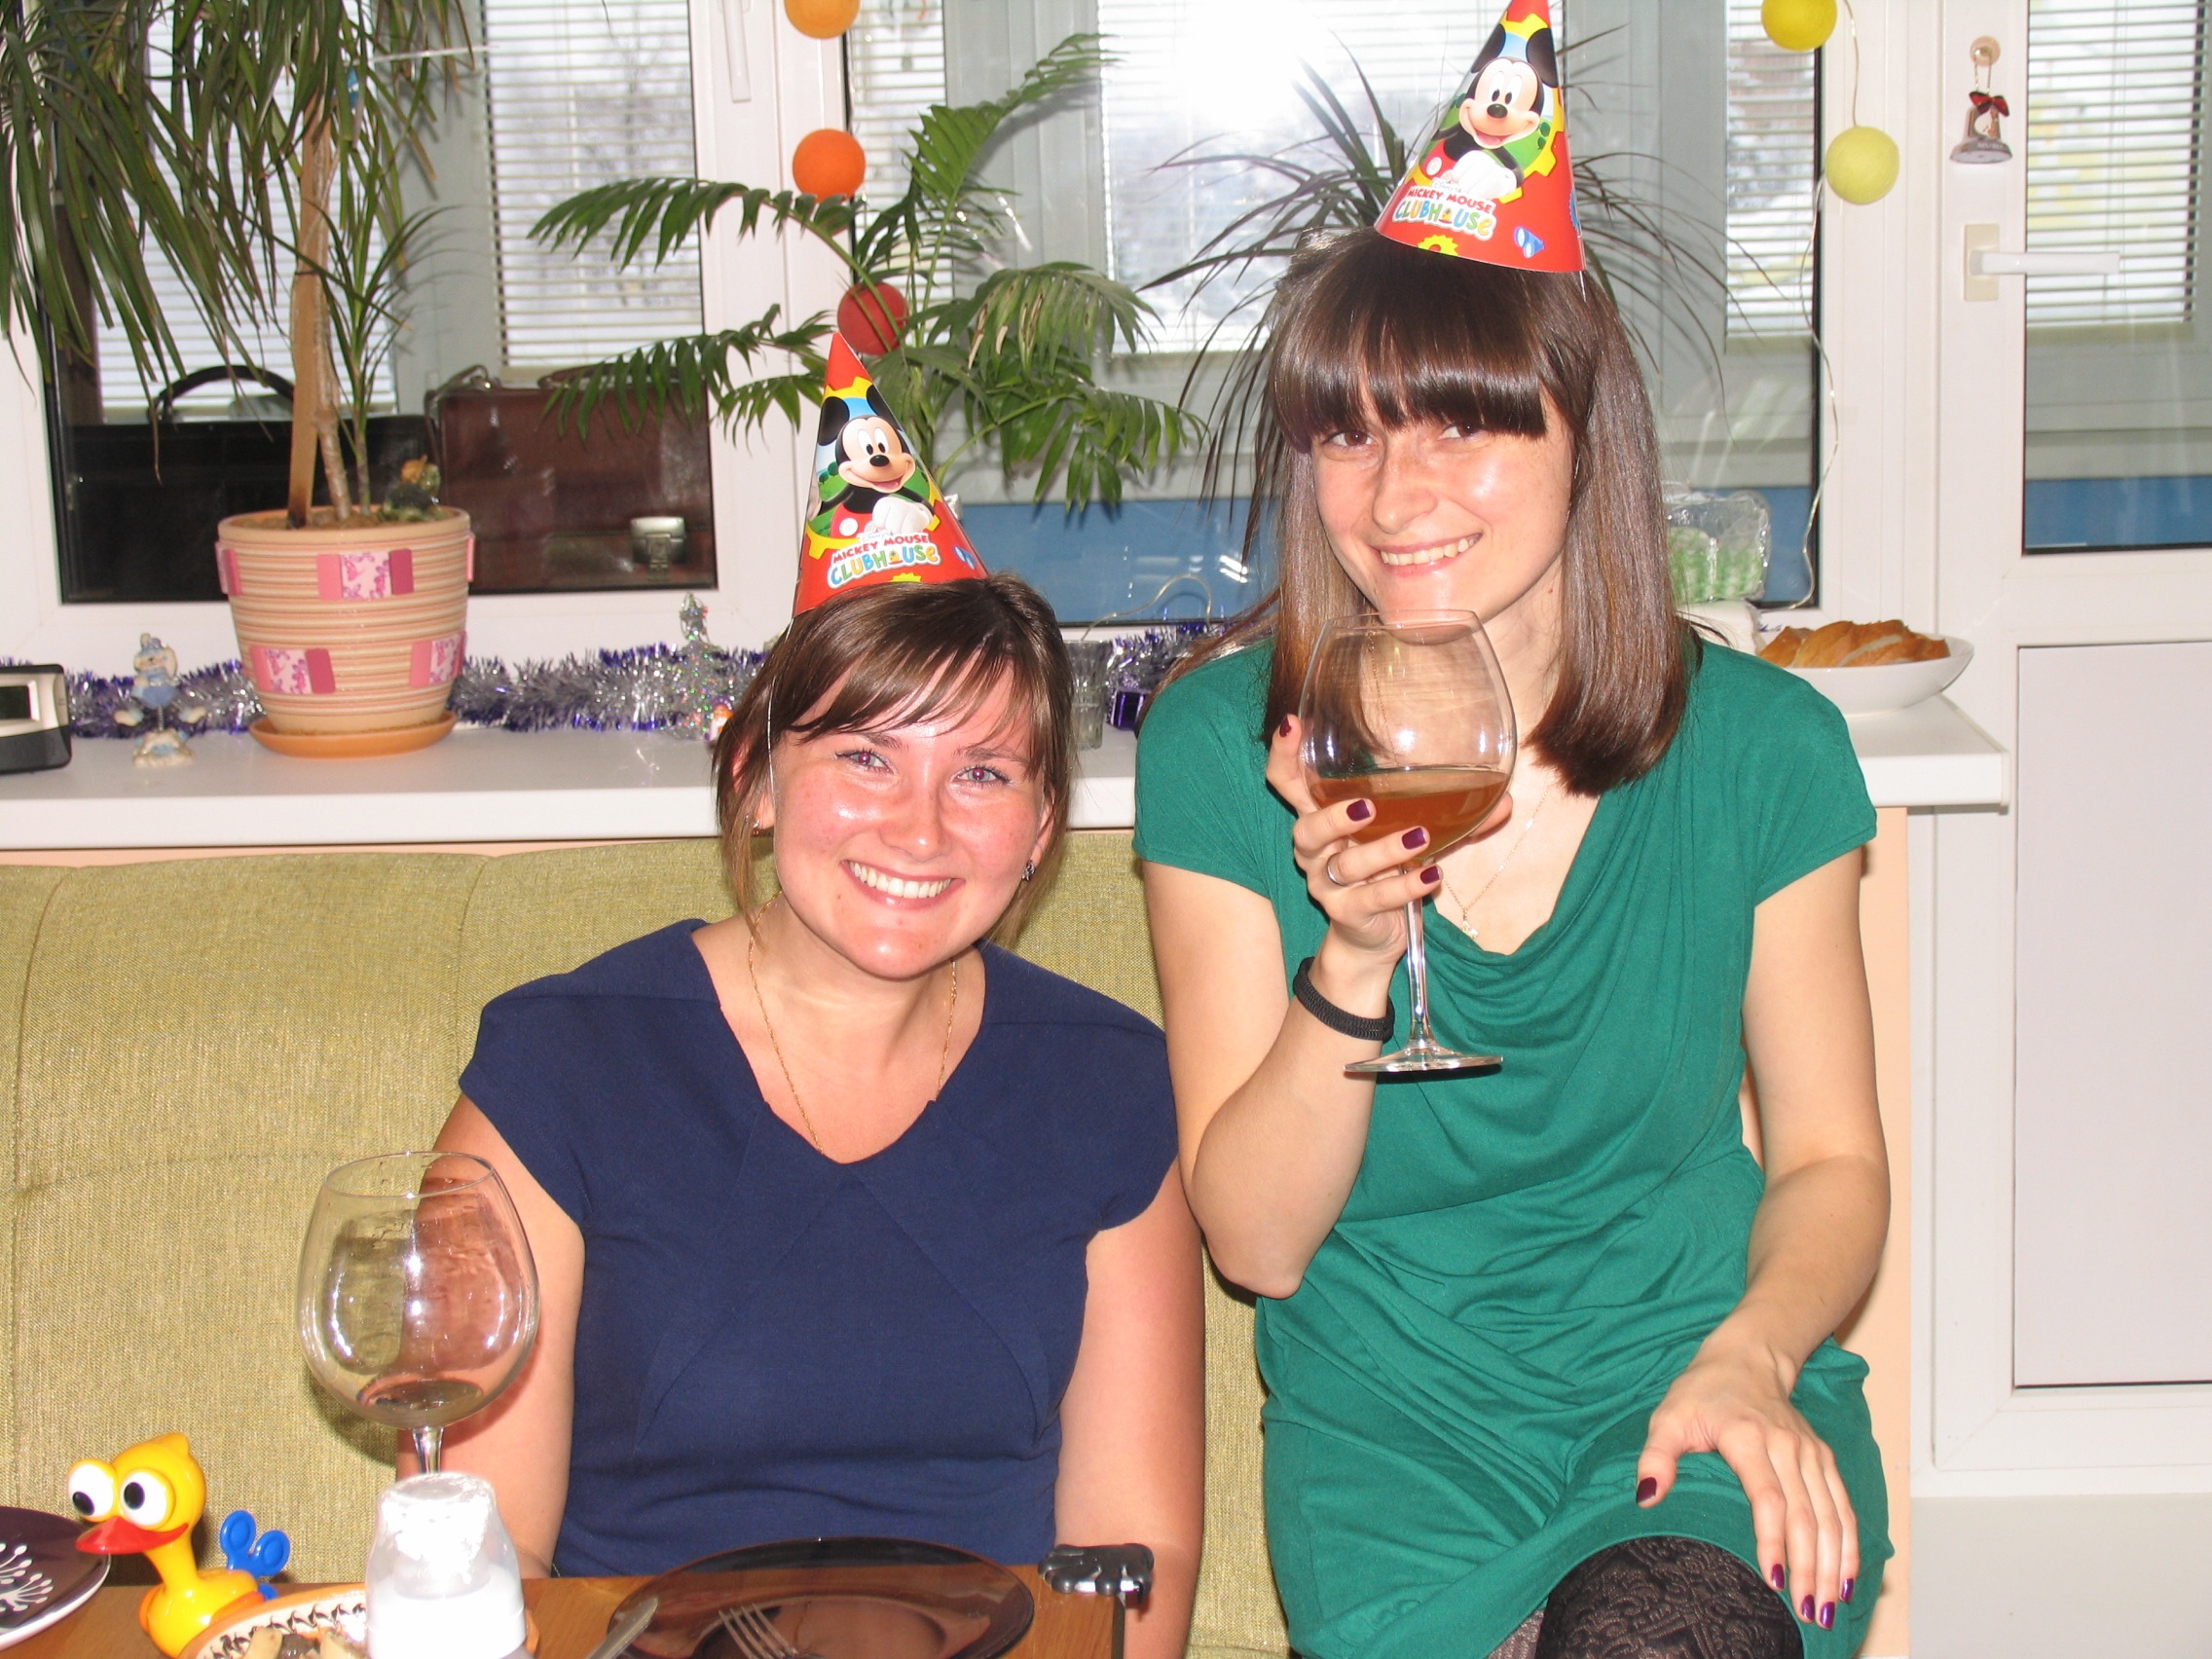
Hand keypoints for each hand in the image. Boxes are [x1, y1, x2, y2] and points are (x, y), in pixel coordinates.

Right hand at [1264, 716, 1507, 961]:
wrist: (1372, 937)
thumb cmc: (1385, 873)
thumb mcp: (1413, 838)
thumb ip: (1450, 818)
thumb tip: (1506, 799)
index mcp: (1320, 818)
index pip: (1286, 782)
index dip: (1283, 754)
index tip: (1292, 723)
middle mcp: (1314, 850)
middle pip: (1305, 828)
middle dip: (1332, 816)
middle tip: (1367, 807)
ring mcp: (1327, 884)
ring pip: (1347, 864)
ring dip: (1384, 850)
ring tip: (1420, 837)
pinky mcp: (1347, 913)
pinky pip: (1374, 898)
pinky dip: (1405, 886)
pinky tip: (1432, 876)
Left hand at [1635, 1337, 1857, 1632]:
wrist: (1747, 1359)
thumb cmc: (1702, 1392)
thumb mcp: (1668, 1417)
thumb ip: (1655, 1456)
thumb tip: (1645, 1497)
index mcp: (1748, 1437)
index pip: (1768, 1497)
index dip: (1773, 1540)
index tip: (1774, 1580)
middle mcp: (1787, 1446)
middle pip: (1806, 1515)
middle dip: (1809, 1568)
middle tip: (1806, 1612)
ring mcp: (1810, 1453)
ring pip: (1831, 1515)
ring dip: (1833, 1564)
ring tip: (1828, 1608)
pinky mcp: (1823, 1459)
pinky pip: (1843, 1506)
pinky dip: (1849, 1544)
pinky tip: (1847, 1579)